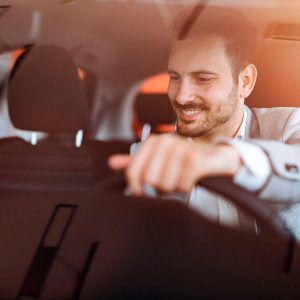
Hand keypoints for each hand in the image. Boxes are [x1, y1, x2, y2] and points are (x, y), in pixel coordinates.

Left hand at [108, 134, 241, 195]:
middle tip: (171, 182)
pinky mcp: (195, 159)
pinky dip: (187, 188)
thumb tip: (111, 162)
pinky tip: (192, 181)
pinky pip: (182, 185)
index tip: (145, 193)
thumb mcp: (159, 159)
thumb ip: (136, 162)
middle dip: (160, 188)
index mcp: (153, 142)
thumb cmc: (185, 160)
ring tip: (182, 179)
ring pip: (165, 185)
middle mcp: (165, 141)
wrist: (217, 158)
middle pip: (149, 181)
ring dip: (175, 188)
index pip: (133, 173)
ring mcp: (181, 148)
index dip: (137, 189)